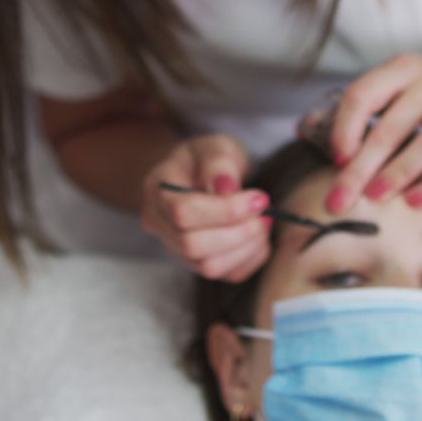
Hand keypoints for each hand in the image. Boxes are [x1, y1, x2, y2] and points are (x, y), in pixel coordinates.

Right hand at [140, 134, 270, 281]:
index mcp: (157, 191)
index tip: (258, 197)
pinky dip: (252, 258)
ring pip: (209, 267)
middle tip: (264, 210)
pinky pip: (228, 275)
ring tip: (263, 221)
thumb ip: (218, 162)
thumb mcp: (214, 146)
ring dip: (246, 247)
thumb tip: (226, 187)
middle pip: (192, 246)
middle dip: (238, 231)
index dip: (224, 210)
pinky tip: (260, 235)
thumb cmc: (209, 158)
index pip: (182, 212)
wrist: (206, 175)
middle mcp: (160, 225)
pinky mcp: (201, 264)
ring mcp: (177, 249)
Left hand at [324, 48, 421, 213]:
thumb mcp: (394, 81)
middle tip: (340, 199)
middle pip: (392, 127)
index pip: (364, 95)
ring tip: (375, 198)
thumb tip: (306, 131)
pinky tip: (414, 201)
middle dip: (361, 168)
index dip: (344, 130)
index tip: (335, 160)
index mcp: (403, 67)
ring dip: (398, 175)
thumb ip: (359, 106)